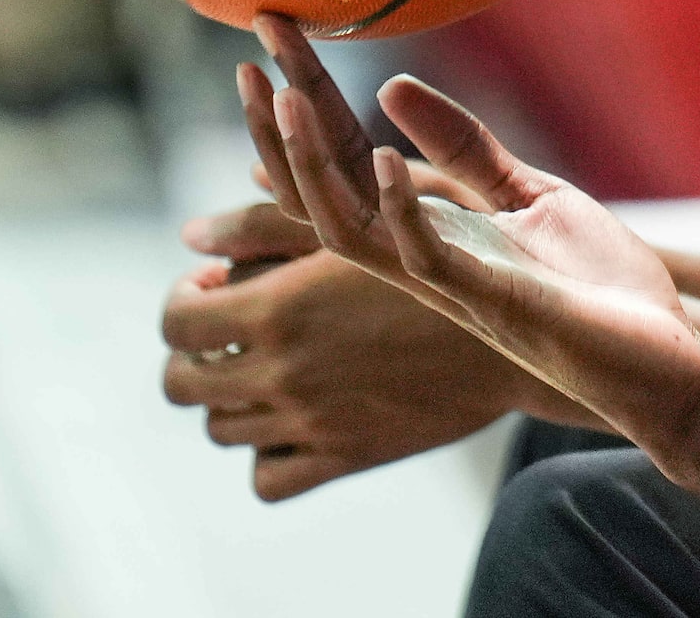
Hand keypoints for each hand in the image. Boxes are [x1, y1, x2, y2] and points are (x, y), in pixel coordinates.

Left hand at [160, 198, 547, 498]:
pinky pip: (266, 478)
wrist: (523, 326)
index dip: (184, 298)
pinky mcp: (347, 456)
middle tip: (231, 327)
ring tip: (267, 364)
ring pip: (220, 427)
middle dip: (195, 350)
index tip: (213, 283)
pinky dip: (263, 452)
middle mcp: (284, 371)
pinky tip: (292, 416)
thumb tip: (192, 233)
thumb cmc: (448, 249)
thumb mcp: (362, 223)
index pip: (177, 321)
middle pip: (182, 381)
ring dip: (228, 395)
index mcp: (280, 308)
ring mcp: (312, 421)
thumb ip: (267, 221)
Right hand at [240, 13, 699, 458]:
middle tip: (252, 47)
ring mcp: (451, 283)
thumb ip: (467, 150)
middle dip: (280, 125)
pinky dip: (403, 207)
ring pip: (346, 229)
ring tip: (289, 96)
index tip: (273, 30)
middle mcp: (420, 260)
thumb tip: (390, 85)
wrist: (664, 360)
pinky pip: (427, 256)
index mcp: (428, 230)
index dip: (306, 98)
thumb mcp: (531, 197)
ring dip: (314, 166)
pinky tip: (386, 156)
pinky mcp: (494, 300)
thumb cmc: (599, 289)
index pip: (345, 157)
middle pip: (321, 191)